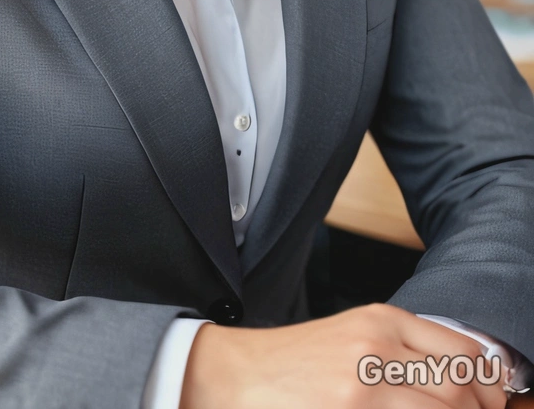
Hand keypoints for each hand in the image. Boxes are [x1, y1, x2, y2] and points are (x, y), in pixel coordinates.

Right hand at [179, 302, 509, 408]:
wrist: (234, 378)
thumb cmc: (291, 364)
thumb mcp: (351, 338)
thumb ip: (400, 350)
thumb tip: (453, 384)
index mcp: (381, 321)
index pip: (464, 354)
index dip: (486, 387)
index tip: (488, 404)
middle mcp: (377, 348)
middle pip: (458, 390)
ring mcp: (364, 388)